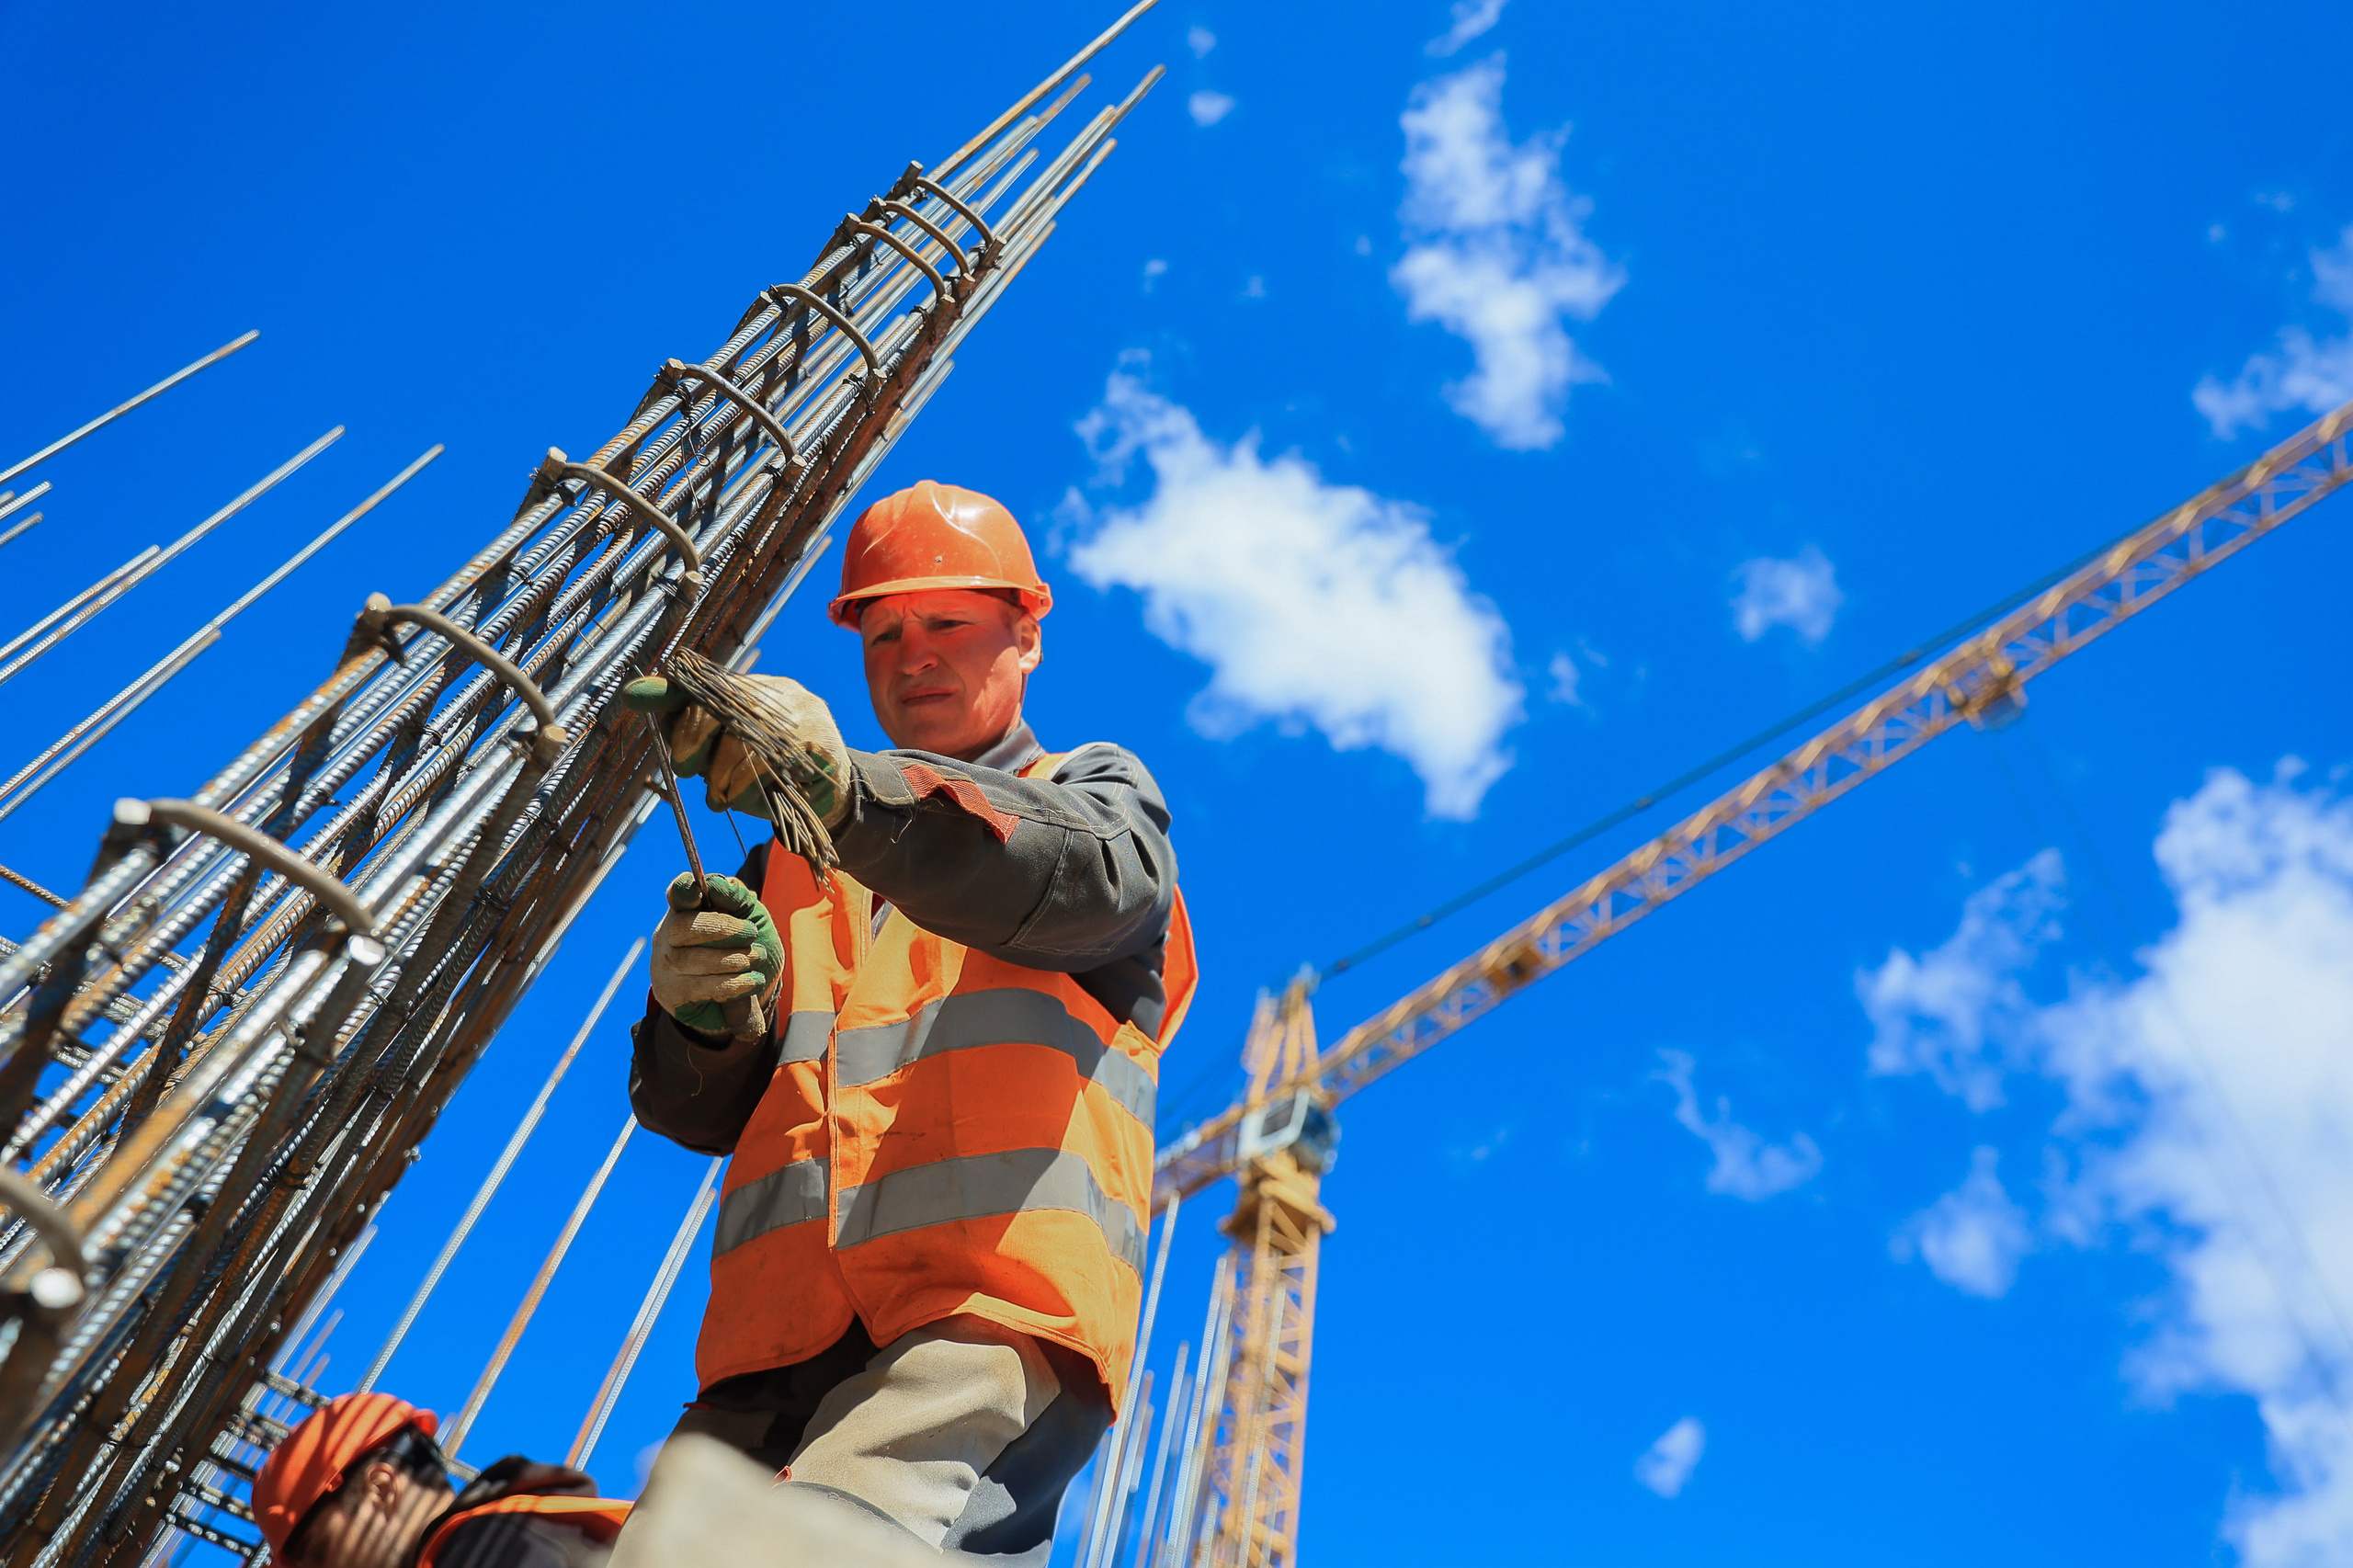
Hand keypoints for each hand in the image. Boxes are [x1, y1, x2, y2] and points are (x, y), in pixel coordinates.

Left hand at [624, 673, 850, 826]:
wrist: (831, 787)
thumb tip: (633, 692)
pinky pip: (769, 759)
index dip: (671, 692)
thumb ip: (687, 722)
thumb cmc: (767, 766)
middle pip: (722, 703)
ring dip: (720, 772)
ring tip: (716, 796)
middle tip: (685, 768)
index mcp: (749, 687)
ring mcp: (800, 711)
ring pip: (743, 735)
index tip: (634, 697)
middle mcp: (774, 691)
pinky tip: (735, 796)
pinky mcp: (818, 738)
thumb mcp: (724, 746)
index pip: (703, 681)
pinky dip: (744, 782)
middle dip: (693, 736)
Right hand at [649, 873, 781, 1035]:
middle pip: (682, 927)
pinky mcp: (673, 995)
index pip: (677, 894)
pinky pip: (700, 987)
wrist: (751, 995)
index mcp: (686, 910)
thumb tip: (718, 885)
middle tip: (751, 932)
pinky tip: (753, 980)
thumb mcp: (751, 917)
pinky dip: (733, 983)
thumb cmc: (746, 947)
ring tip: (757, 957)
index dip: (684, 890)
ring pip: (690, 959)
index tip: (696, 889)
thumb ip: (736, 898)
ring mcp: (665, 967)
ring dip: (732, 959)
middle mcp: (668, 936)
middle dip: (721, 928)